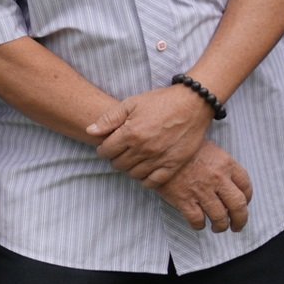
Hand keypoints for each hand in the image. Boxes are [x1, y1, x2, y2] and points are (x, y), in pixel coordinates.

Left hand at [88, 86, 213, 184]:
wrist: (194, 103)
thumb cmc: (160, 101)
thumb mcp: (131, 104)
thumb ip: (109, 119)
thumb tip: (90, 131)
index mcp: (131, 133)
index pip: (105, 152)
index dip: (103, 149)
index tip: (108, 146)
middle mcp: (144, 149)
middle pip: (118, 164)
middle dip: (115, 158)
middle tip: (121, 152)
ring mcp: (159, 158)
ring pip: (133, 174)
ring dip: (129, 168)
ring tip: (133, 159)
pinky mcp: (174, 164)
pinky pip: (153, 182)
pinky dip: (145, 179)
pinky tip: (144, 170)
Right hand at [154, 141, 252, 231]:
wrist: (157, 150)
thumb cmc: (183, 148)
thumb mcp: (209, 148)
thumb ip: (222, 164)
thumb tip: (228, 181)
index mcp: (226, 164)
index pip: (246, 186)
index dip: (247, 199)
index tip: (243, 204)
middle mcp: (217, 179)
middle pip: (238, 206)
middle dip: (240, 220)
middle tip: (237, 226)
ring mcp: (201, 190)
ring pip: (219, 217)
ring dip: (221, 226)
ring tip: (218, 227)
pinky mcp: (183, 200)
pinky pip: (197, 219)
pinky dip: (199, 225)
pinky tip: (198, 223)